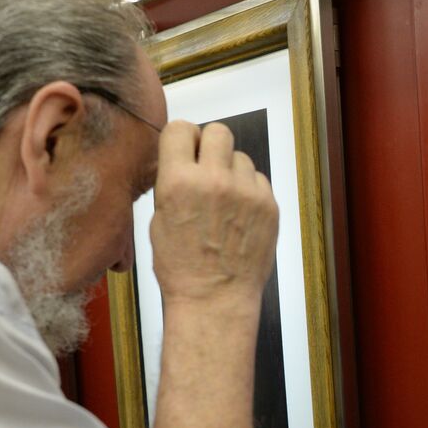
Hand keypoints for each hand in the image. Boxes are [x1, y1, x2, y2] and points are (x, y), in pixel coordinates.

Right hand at [150, 120, 278, 305]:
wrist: (214, 299)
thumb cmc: (181, 266)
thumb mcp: (159, 219)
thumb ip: (172, 182)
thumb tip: (183, 158)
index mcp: (178, 182)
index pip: (181, 128)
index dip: (183, 139)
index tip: (185, 152)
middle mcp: (215, 180)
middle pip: (218, 131)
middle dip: (210, 145)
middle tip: (206, 169)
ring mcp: (246, 192)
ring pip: (241, 157)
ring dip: (231, 171)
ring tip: (224, 201)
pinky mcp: (269, 205)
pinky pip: (258, 180)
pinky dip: (249, 190)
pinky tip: (239, 215)